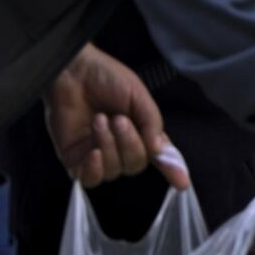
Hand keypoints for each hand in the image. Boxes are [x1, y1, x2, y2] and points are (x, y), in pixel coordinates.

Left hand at [45, 44, 190, 189]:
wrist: (72, 71)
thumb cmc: (105, 78)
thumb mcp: (138, 96)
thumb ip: (152, 123)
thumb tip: (159, 150)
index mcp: (141, 131)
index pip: (159, 155)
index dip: (172, 168)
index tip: (183, 183)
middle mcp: (120, 147)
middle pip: (135, 164)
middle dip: (130, 143)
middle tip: (118, 119)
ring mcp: (97, 155)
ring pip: (114, 170)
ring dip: (109, 146)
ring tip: (99, 121)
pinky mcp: (74, 160)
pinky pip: (89, 179)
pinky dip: (94, 169)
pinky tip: (93, 152)